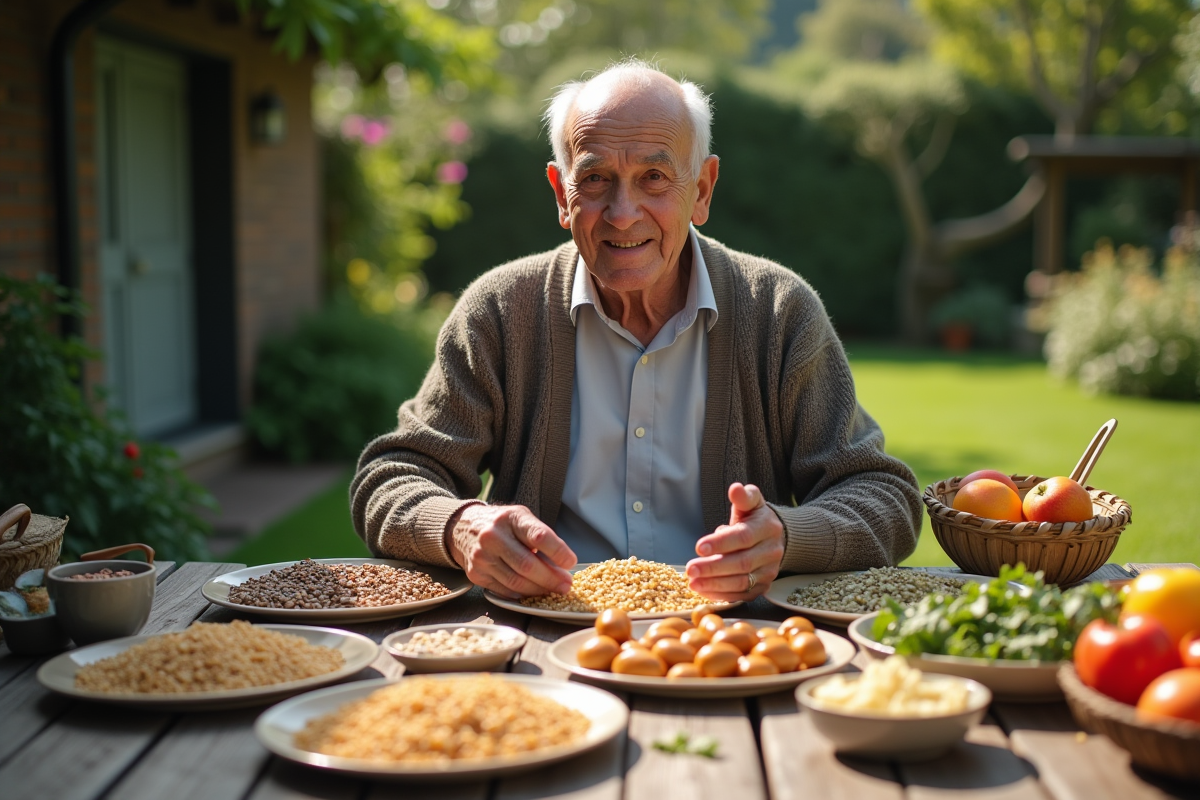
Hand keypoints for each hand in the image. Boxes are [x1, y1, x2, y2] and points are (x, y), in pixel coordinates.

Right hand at [446, 504, 576, 598]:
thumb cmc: (501, 524)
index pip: (538, 536)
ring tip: (554, 590)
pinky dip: (522, 594)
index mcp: (510, 518)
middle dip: (551, 578)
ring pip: (516, 581)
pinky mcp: (476, 574)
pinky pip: (504, 590)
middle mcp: (493, 536)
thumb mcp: (521, 519)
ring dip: (539, 590)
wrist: (463, 528)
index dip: (558, 551)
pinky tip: (533, 592)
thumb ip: (541, 537)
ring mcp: (482, 556)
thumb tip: (563, 565)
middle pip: (527, 564)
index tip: (571, 562)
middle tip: (566, 585)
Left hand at [685, 483, 783, 601]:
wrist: (775, 536)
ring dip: (715, 585)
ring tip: (693, 582)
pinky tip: (703, 591)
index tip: (699, 547)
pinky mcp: (763, 586)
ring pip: (742, 582)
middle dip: (714, 568)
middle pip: (742, 563)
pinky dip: (722, 595)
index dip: (721, 543)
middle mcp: (772, 552)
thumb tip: (735, 489)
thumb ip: (743, 497)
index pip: (743, 537)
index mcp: (767, 528)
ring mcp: (769, 572)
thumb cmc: (754, 518)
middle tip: (690, 569)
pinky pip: (742, 594)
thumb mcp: (751, 502)